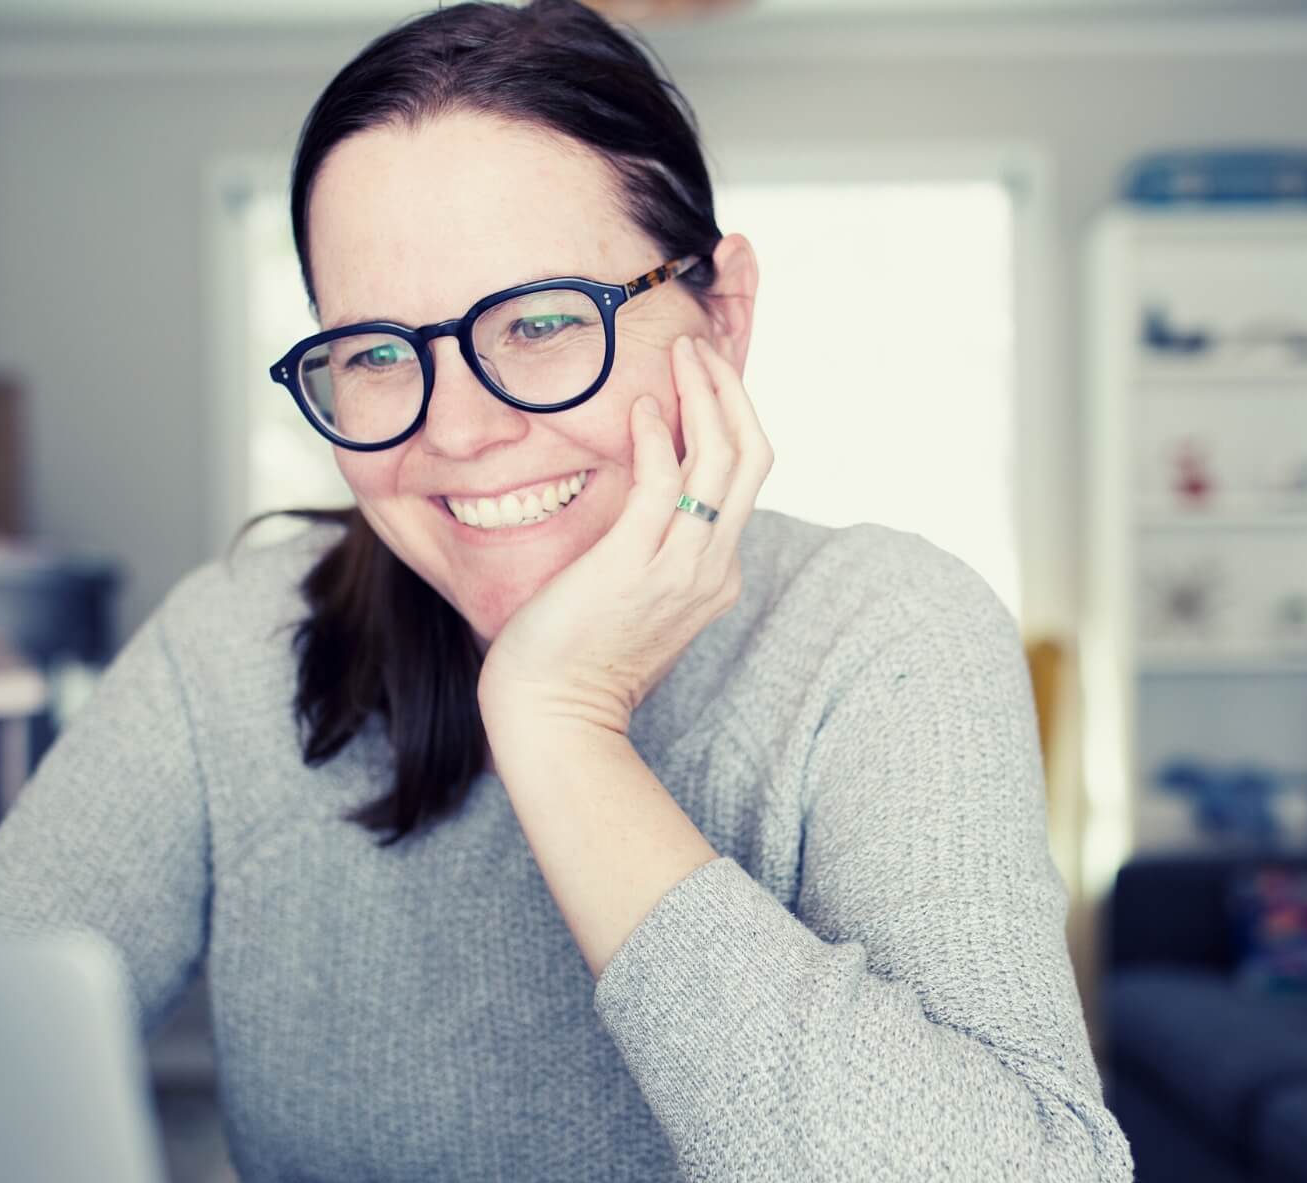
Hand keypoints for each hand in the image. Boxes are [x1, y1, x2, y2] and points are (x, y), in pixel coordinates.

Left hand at [477, 334, 774, 739]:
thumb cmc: (579, 656)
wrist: (555, 714)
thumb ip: (654, 548)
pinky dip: (656, 437)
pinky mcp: (633, 566)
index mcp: (717, 573)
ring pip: (720, 461)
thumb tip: (644, 495)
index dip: (733, 415)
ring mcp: (680, 569)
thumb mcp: (637, 596)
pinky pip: (663, 485)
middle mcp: (712, 568)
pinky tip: (641, 406)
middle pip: (751, 458)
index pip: (745, 476)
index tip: (705, 374)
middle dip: (731, 391)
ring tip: (681, 353)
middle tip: (700, 344)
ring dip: (703, 396)